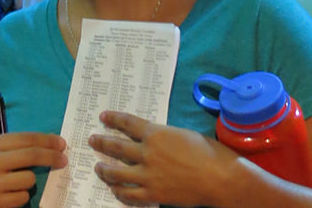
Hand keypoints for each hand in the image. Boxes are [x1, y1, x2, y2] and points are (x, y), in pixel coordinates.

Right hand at [0, 133, 66, 207]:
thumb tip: (50, 145)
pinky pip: (23, 197)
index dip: (47, 140)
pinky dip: (21, 196)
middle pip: (32, 155)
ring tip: (17, 181)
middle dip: (52, 157)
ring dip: (29, 181)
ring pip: (29, 179)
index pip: (26, 139)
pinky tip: (10, 194)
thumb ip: (14, 146)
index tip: (61, 144)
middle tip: (64, 159)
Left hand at [88, 110, 236, 206]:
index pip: (128, 123)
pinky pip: (128, 194)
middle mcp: (147, 152)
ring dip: (104, 169)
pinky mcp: (152, 193)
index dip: (113, 119)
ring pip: (117, 172)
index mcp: (156, 134)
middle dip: (102, 143)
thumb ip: (164, 137)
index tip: (103, 117)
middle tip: (92, 140)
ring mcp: (147, 174)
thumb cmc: (208, 152)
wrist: (218, 178)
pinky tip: (114, 190)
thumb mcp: (183, 135)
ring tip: (98, 167)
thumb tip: (154, 140)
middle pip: (116, 146)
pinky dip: (119, 192)